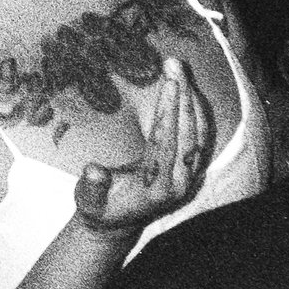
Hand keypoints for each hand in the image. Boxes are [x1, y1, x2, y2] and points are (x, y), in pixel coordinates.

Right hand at [74, 57, 214, 233]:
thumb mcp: (88, 202)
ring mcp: (188, 176)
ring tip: (180, 69)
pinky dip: (195, 111)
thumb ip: (92, 188)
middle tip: (174, 64)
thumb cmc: (99, 209)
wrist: (117, 224)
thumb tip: (94, 171)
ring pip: (200, 133)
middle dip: (184, 96)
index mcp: (157, 187)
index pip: (167, 142)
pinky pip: (200, 136)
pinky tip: (187, 89)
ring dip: (192, 99)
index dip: (169, 112)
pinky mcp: (190, 169)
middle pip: (189, 133)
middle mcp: (180, 182)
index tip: (169, 83)